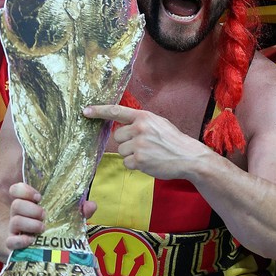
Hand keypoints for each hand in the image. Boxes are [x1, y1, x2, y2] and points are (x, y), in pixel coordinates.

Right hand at [5, 182, 96, 250]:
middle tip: (44, 214)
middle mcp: (20, 214)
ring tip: (43, 228)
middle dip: (31, 208)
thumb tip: (91, 205)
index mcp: (30, 204)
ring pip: (15, 220)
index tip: (38, 196)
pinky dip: (21, 240)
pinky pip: (10, 241)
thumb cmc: (54, 229)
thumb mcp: (67, 218)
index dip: (24, 190)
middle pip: (16, 204)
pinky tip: (31, 240)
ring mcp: (15, 229)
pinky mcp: (14, 245)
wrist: (43, 251)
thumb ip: (79, 210)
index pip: (16, 190)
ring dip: (30, 223)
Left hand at [83, 104, 211, 179]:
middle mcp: (140, 128)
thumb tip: (122, 125)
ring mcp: (139, 144)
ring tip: (149, 154)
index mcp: (144, 117)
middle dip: (127, 142)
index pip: (116, 111)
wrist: (189, 157)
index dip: (99, 111)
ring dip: (132, 154)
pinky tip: (150, 162)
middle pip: (117, 136)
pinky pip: (127, 162)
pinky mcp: (139, 160)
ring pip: (121, 150)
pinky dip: (136, 164)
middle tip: (144, 145)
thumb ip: (141, 122)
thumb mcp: (159, 124)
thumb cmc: (174, 141)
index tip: (86, 111)